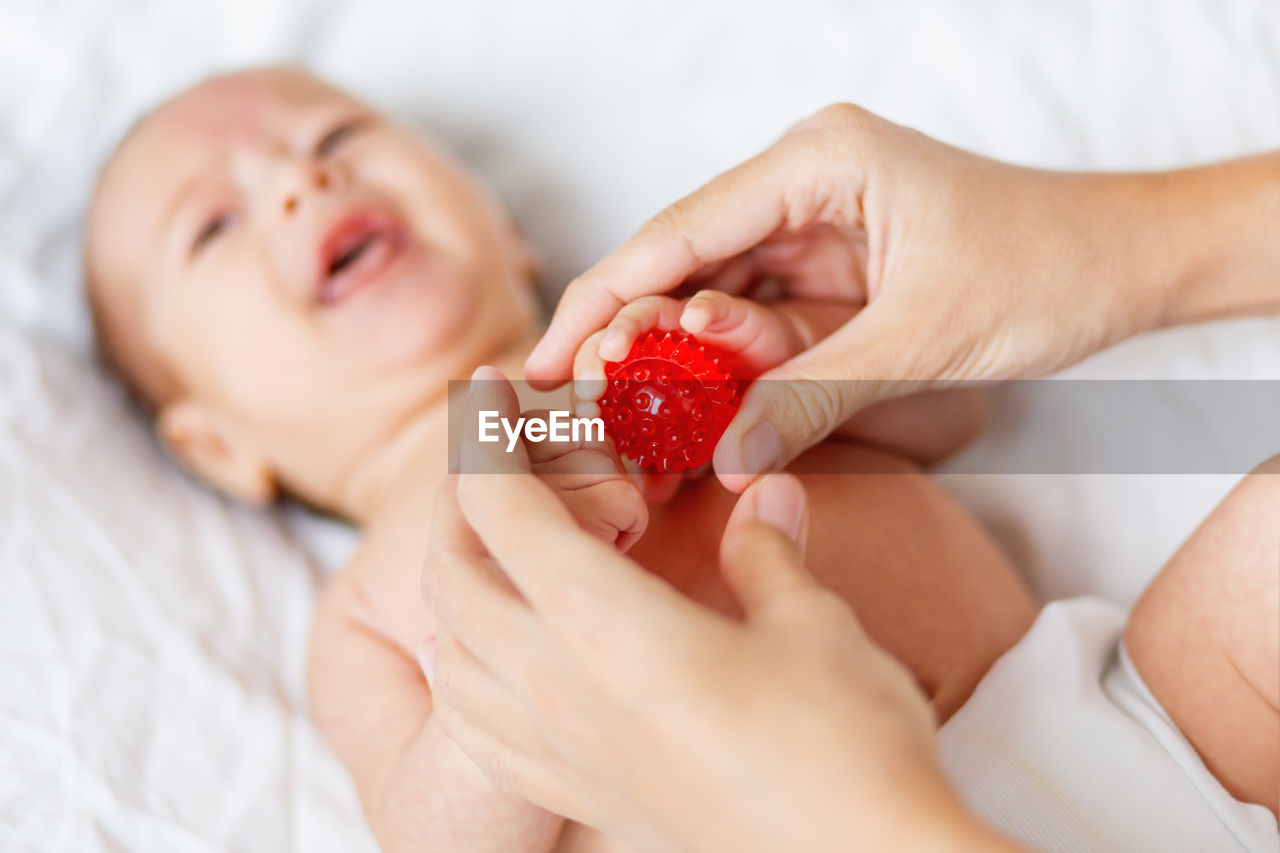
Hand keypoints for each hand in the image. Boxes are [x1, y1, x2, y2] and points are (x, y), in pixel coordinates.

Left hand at [422, 368, 1017, 852]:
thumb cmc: (845, 746)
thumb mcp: (813, 624)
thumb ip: (767, 550)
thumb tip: (766, 492)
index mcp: (604, 624)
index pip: (501, 510)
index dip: (483, 437)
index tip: (489, 387)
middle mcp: (558, 688)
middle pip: (453, 579)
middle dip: (462, 506)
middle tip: (503, 466)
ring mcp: (562, 752)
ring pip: (453, 654)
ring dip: (457, 587)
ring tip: (498, 552)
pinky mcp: (583, 797)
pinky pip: (480, 729)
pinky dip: (467, 671)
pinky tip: (497, 659)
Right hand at [526, 102, 1197, 490]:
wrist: (1122, 265)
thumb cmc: (1044, 269)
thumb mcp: (924, 341)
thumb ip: (815, 396)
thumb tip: (722, 459)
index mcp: (816, 163)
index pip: (678, 232)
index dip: (603, 300)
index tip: (545, 362)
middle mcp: (800, 189)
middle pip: (683, 270)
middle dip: (632, 345)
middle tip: (582, 415)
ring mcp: (812, 234)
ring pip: (713, 307)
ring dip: (677, 372)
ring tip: (627, 435)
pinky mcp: (828, 279)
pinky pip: (758, 332)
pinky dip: (728, 380)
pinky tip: (693, 425)